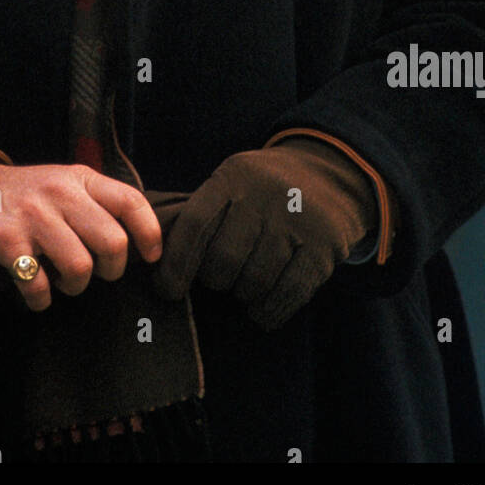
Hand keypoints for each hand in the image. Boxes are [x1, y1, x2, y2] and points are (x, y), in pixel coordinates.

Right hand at [0, 161, 162, 311]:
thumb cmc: (19, 197)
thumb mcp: (60, 185)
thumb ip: (93, 204)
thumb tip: (133, 242)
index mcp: (79, 178)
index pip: (130, 202)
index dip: (149, 233)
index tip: (151, 257)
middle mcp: (60, 193)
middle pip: (113, 243)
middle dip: (111, 271)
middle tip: (97, 274)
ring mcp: (33, 215)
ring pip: (80, 268)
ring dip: (75, 287)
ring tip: (62, 282)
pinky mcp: (6, 240)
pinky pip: (39, 284)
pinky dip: (41, 298)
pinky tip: (35, 292)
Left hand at [152, 141, 376, 329]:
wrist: (330, 173)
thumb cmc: (263, 190)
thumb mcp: (232, 183)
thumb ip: (200, 215)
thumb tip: (154, 263)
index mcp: (234, 178)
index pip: (194, 224)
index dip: (175, 263)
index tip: (167, 290)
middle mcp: (266, 195)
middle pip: (223, 260)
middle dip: (215, 280)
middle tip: (221, 278)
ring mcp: (299, 221)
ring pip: (253, 282)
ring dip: (243, 296)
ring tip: (245, 287)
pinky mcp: (325, 248)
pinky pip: (287, 294)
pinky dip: (268, 311)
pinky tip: (263, 308)